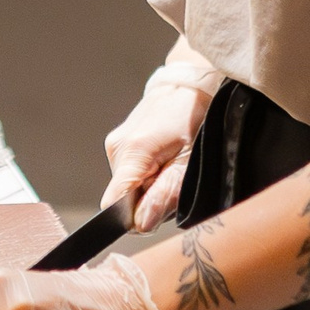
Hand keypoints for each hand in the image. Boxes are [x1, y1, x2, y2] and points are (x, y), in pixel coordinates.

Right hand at [102, 74, 213, 230]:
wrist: (190, 84)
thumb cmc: (196, 117)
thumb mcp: (190, 161)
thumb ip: (165, 194)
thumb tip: (140, 224)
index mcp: (132, 152)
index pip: (113, 202)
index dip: (134, 217)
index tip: (157, 212)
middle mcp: (117, 148)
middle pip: (124, 197)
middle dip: (150, 200)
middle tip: (177, 181)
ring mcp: (116, 144)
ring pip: (129, 186)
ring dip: (151, 186)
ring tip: (174, 165)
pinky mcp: (120, 142)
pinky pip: (131, 172)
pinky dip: (148, 174)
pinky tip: (165, 158)